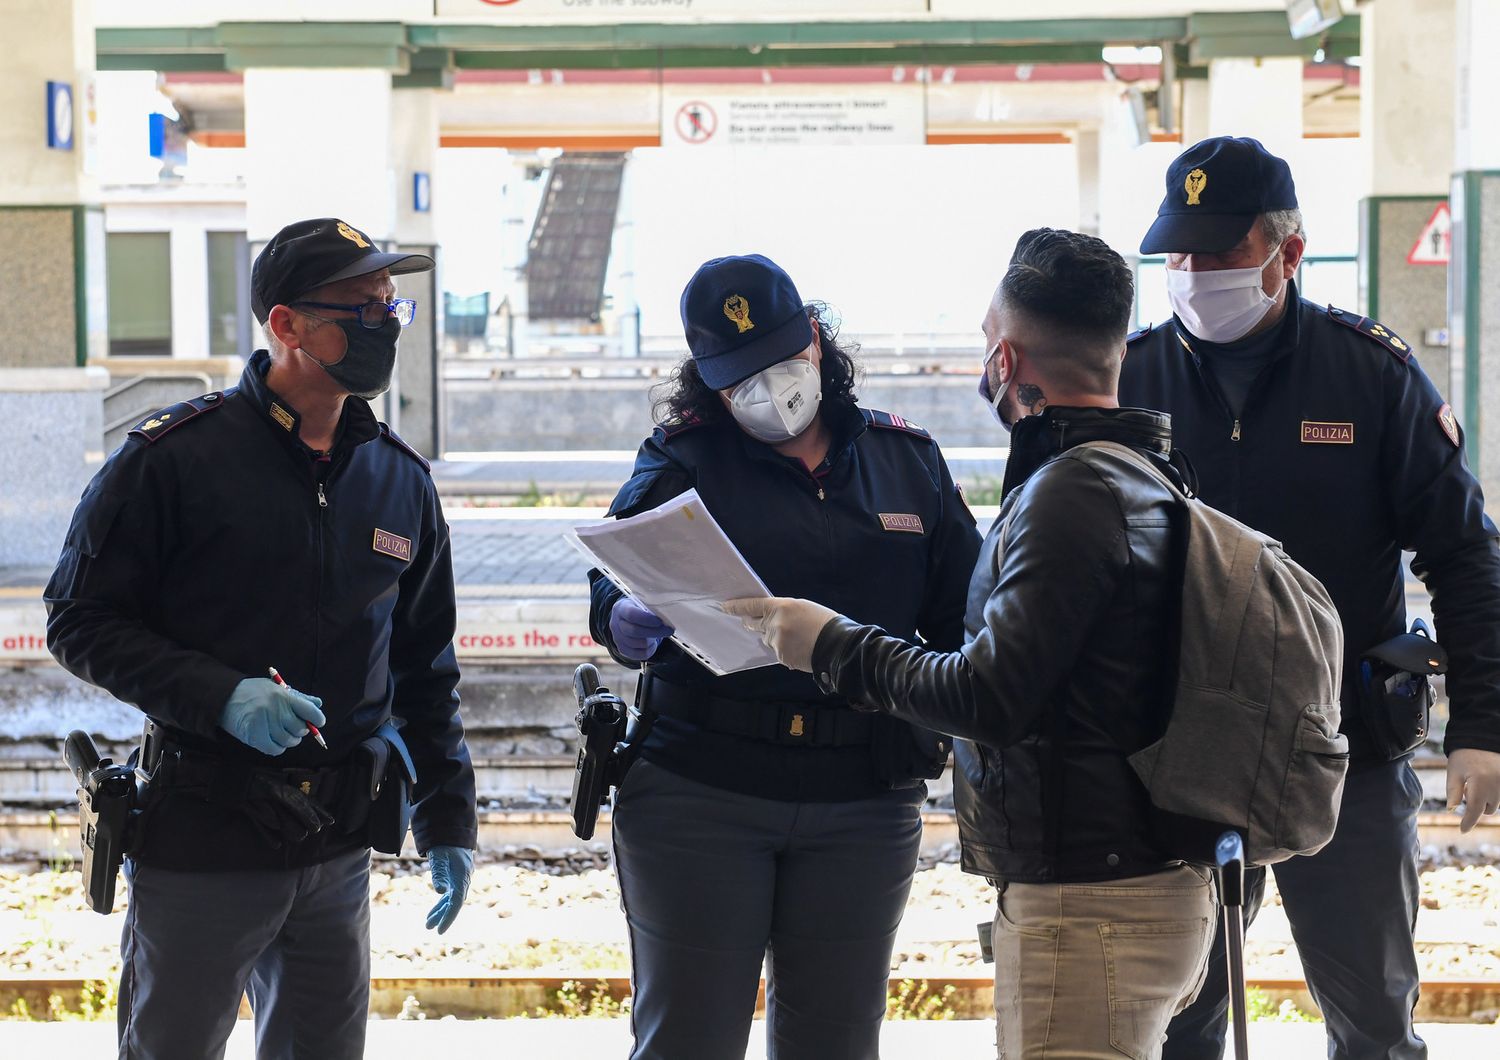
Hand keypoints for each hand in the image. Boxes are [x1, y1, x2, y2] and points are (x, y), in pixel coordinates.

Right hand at [219, 678, 324, 755]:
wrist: (224, 698)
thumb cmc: (253, 692)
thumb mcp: (275, 688)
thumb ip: (298, 697)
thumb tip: (318, 704)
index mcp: (283, 696)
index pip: (310, 710)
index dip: (317, 718)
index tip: (318, 722)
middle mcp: (276, 709)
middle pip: (300, 728)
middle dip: (301, 730)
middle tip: (294, 727)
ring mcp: (265, 723)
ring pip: (289, 741)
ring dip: (289, 740)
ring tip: (282, 733)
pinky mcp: (255, 736)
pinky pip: (275, 749)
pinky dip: (278, 747)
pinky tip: (274, 740)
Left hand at [425, 845, 473, 933]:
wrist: (453, 830)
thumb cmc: (445, 843)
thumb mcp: (439, 857)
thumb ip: (439, 873)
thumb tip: (439, 892)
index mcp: (462, 875)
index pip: (457, 901)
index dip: (449, 916)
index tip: (440, 930)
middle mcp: (464, 879)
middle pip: (455, 902)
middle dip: (443, 916)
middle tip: (430, 928)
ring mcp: (461, 878)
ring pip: (452, 900)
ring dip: (441, 911)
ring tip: (428, 924)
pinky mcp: (456, 877)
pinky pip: (450, 894)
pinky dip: (442, 904)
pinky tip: (433, 912)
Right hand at [610, 596, 674, 660]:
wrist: (626, 618)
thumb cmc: (638, 610)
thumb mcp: (641, 603)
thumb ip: (650, 607)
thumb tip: (666, 615)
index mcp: (620, 609)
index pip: (631, 615)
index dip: (647, 619)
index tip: (660, 621)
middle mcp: (616, 624)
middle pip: (635, 631)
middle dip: (655, 632)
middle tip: (668, 630)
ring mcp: (618, 638)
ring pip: (638, 644)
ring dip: (652, 640)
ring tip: (659, 635)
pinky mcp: (623, 649)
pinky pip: (639, 654)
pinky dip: (650, 650)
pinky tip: (654, 644)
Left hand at [722, 597, 839, 672]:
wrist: (837, 646)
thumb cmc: (823, 623)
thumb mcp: (802, 608)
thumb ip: (783, 612)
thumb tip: (769, 619)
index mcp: (781, 607)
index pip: (752, 605)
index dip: (736, 606)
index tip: (724, 607)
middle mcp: (775, 624)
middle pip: (754, 624)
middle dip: (751, 623)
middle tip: (750, 622)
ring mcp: (776, 642)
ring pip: (767, 639)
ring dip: (775, 638)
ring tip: (797, 638)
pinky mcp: (781, 656)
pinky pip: (777, 652)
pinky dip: (784, 650)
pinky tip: (799, 648)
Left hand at [1446, 748, 1499, 831]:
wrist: (1482, 737)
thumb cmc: (1464, 755)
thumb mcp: (1453, 772)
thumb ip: (1452, 792)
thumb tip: (1451, 810)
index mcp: (1480, 786)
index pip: (1474, 811)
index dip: (1468, 823)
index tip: (1462, 830)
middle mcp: (1497, 788)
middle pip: (1487, 810)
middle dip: (1476, 807)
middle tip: (1465, 789)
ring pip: (1495, 803)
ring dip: (1485, 800)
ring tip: (1474, 782)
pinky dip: (1492, 793)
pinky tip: (1483, 781)